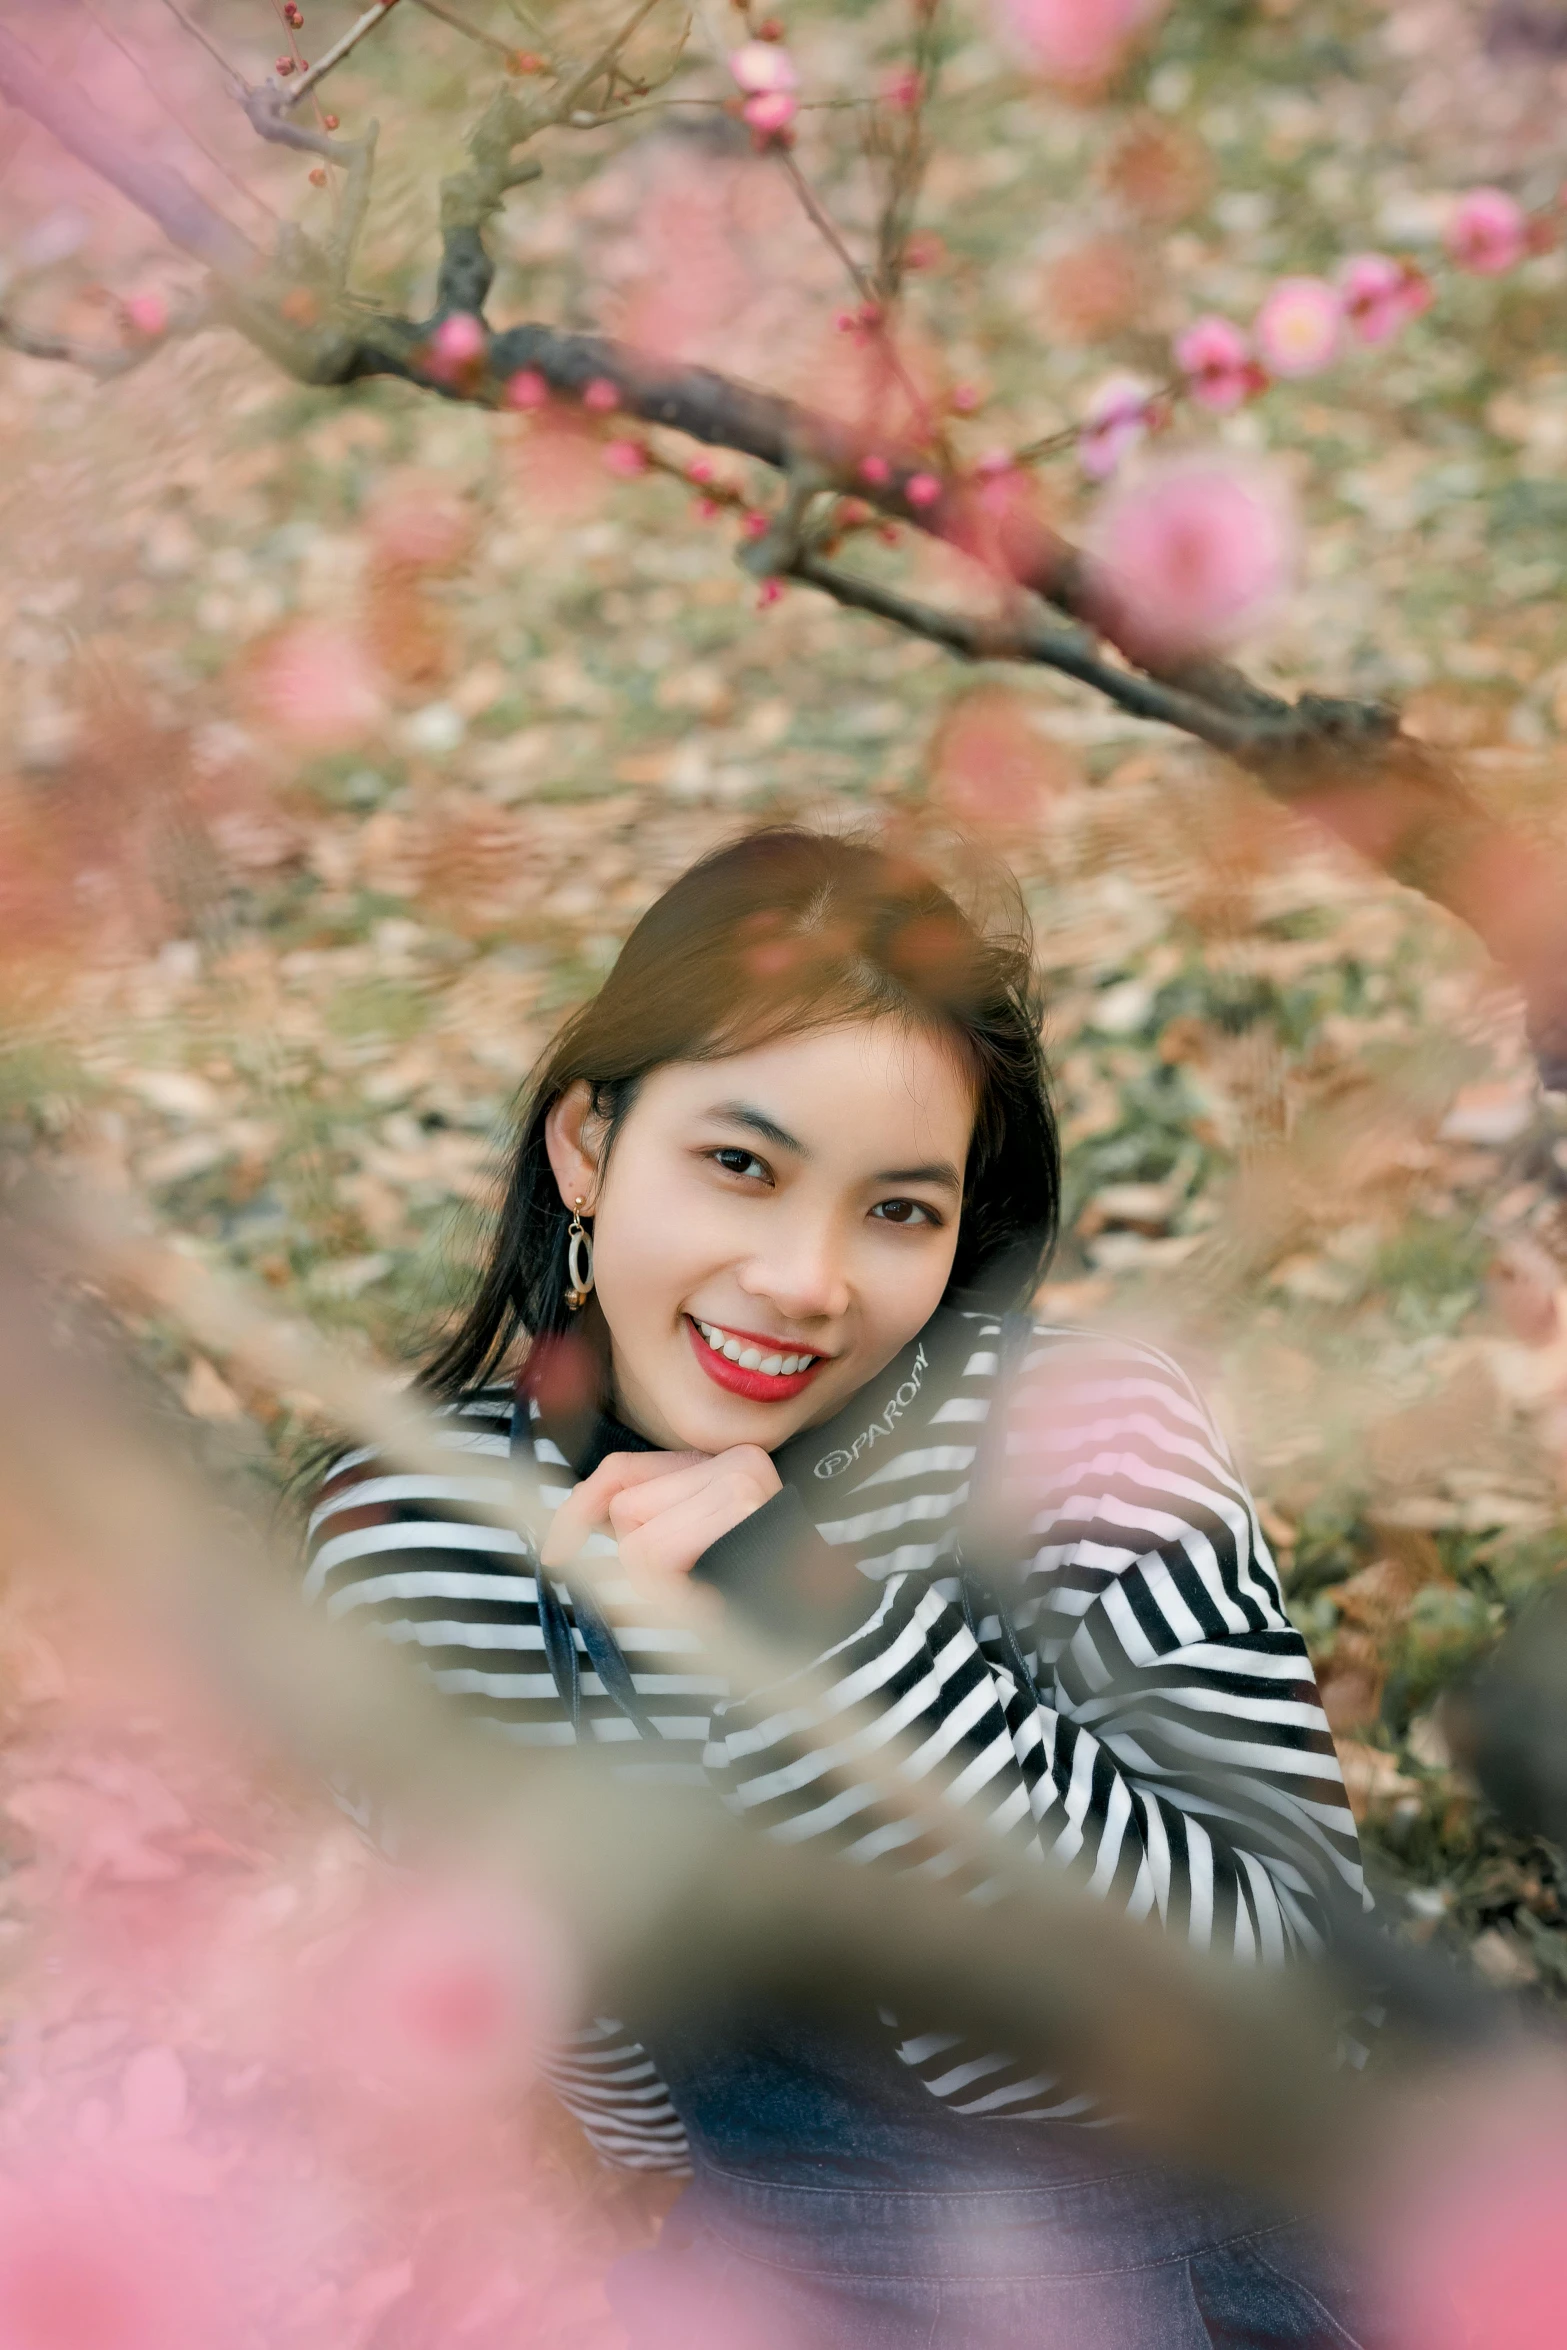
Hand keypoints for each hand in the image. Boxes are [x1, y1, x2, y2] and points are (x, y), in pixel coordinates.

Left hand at [541, 1447, 780, 1587]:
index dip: (578, 1510)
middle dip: (636, 1557)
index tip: (554, 1552)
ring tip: (706, 1596)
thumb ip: (638, 1528)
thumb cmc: (750, 1607)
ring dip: (655, 1583)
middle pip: (625, 1503)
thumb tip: (567, 1529)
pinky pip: (653, 1551)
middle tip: (688, 1589)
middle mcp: (731, 1459)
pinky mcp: (741, 1501)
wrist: (825, 1638)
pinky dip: (667, 1591)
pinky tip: (709, 1603)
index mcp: (716, 1466)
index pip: (621, 1471)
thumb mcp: (683, 1561)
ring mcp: (738, 1477)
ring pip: (634, 1531)